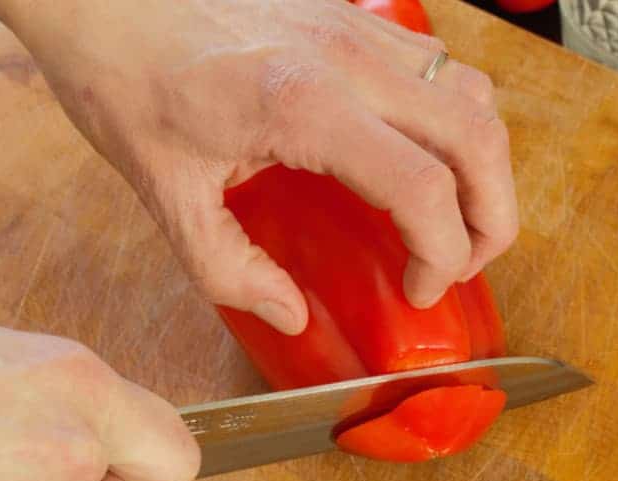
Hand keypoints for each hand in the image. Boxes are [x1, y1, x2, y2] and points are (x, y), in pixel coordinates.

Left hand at [0, 0, 518, 334]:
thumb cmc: (126, 78)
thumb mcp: (167, 196)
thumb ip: (231, 270)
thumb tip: (290, 313)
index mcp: (304, 107)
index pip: (423, 189)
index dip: (442, 254)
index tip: (419, 286)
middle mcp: (348, 60)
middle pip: (476, 138)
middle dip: (492, 216)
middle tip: (464, 262)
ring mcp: (357, 29)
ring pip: (473, 93)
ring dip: (484, 163)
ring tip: (457, 213)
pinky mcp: (354, 16)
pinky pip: (441, 65)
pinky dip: (456, 119)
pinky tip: (422, 154)